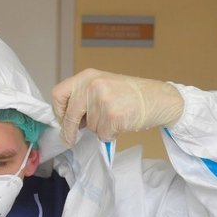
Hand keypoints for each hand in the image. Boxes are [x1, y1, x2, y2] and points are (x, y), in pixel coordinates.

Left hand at [52, 69, 183, 146]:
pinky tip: (121, 123)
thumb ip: (83, 97)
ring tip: (115, 117)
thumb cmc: (130, 94)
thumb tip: (66, 120)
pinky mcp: (113, 115)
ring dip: (99, 128)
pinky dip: (110, 134)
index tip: (61, 121)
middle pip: (71, 115)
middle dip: (69, 131)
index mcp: (86, 76)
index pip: (58, 94)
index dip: (58, 111)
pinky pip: (102, 134)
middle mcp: (92, 85)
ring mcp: (103, 100)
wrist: (158, 98)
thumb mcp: (102, 86)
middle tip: (69, 140)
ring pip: (89, 127)